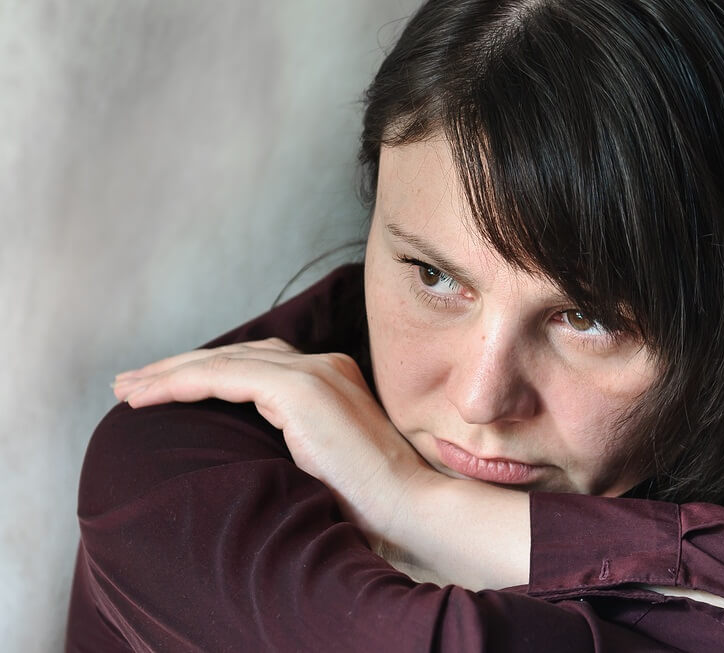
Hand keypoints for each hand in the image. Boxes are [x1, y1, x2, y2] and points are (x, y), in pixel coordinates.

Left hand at [112, 338, 530, 588]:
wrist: (410, 505)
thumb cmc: (371, 497)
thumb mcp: (323, 457)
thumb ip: (294, 435)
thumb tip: (253, 444)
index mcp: (332, 377)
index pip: (259, 361)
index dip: (211, 370)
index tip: (168, 387)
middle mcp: (323, 365)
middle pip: (238, 353)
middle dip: (181, 366)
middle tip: (132, 382)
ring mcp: (314, 373)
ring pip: (226, 361)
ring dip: (171, 372)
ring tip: (129, 389)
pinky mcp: (301, 389)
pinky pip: (226, 377)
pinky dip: (183, 383)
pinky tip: (149, 396)